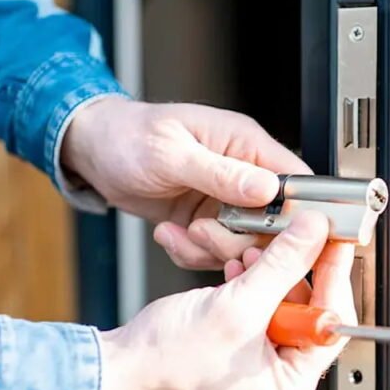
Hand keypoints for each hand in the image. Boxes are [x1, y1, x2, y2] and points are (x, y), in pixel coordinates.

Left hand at [61, 98, 310, 268]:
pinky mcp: (207, 222)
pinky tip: (169, 234)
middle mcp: (243, 173)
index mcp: (246, 143)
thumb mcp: (171, 153)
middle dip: (239, 239)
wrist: (94, 151)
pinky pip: (215, 252)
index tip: (274, 235)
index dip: (295, 213)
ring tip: (180, 232)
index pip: (295, 180)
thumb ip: (222, 172)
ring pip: (244, 244)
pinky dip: (191, 253)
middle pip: (273, 223)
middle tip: (204, 232)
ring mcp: (226, 201)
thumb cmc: (127, 136)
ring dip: (210, 248)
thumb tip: (267, 188)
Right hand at [95, 212, 356, 389]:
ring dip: (267, 271)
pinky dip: (249, 281)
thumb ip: (283, 265)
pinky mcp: (236, 344)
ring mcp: (257, 362)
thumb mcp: (237, 306)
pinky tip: (236, 268)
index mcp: (291, 386)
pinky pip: (256, 304)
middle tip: (295, 235)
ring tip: (251, 252)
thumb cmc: (165, 366)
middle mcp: (279, 378)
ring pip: (280, 300)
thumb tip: (314, 235)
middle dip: (293, 269)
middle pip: (308, 308)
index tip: (334, 240)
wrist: (114, 373)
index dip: (333, 275)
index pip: (332, 322)